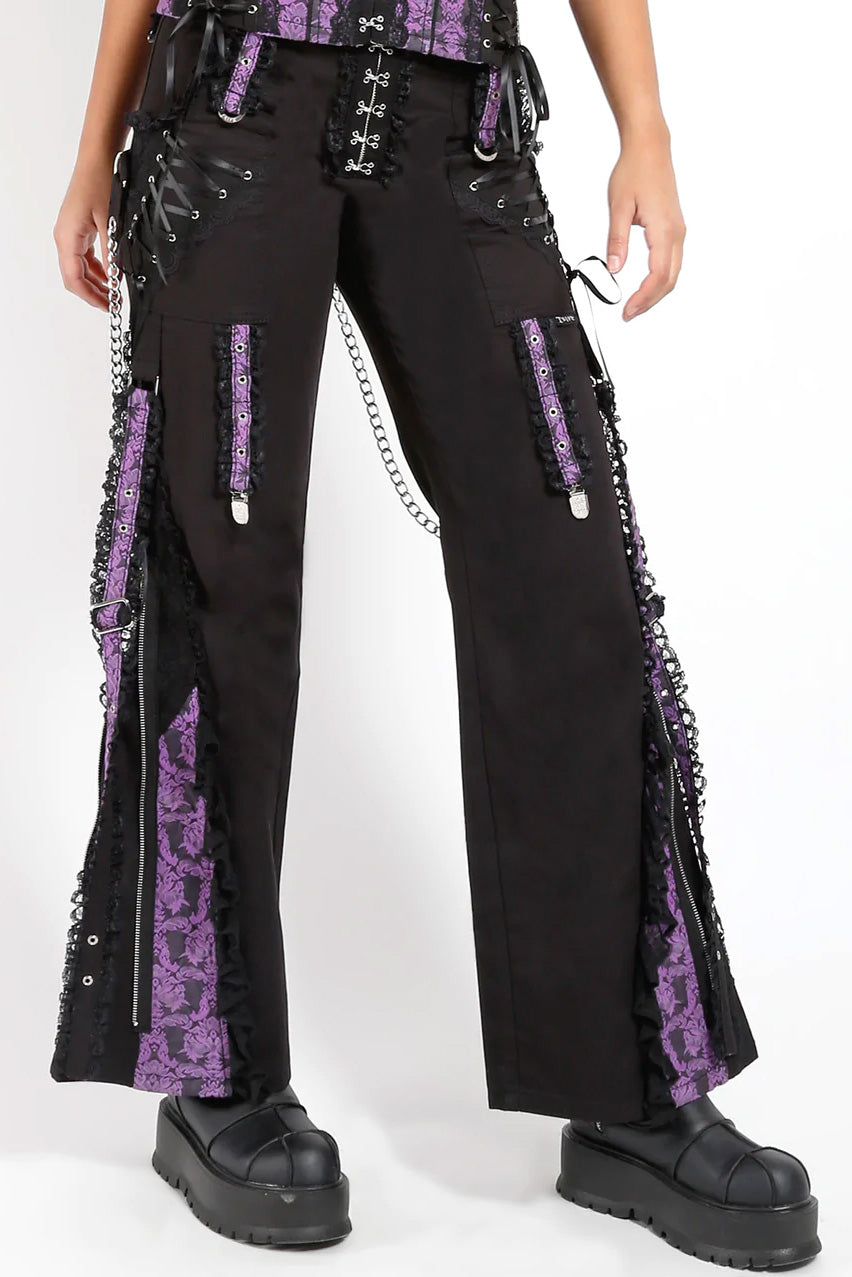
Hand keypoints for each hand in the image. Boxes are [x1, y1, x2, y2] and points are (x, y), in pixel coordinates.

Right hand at [54, 157, 113, 310]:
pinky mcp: (78, 228)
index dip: (90, 297)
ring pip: (80, 267)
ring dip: (96, 282)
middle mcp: (64, 237)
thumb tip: (116, 278)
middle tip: (113, 304)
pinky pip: (84, 256)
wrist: (97, 158)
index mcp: (67, 237)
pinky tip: (111, 274)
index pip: (73, 279)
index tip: (107, 306)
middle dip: (93, 293)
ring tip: (114, 293)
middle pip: (74, 276)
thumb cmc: (100, 183)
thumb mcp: (110, 223)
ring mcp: (70, 233)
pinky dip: (97, 268)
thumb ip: (112, 253)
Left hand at [606, 125, 685, 320]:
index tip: (628, 310)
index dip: (643, 298)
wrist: (650, 148)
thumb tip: (614, 267)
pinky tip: (648, 284)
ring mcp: (678, 231)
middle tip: (630, 313)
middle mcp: (676, 233)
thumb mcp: (619, 207)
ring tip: (637, 303)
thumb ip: (616, 240)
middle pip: (669, 279)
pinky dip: (661, 278)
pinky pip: (672, 261)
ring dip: (656, 292)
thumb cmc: (636, 170)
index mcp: (664, 230)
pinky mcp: (674, 228)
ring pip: (673, 272)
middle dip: (650, 301)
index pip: (657, 275)